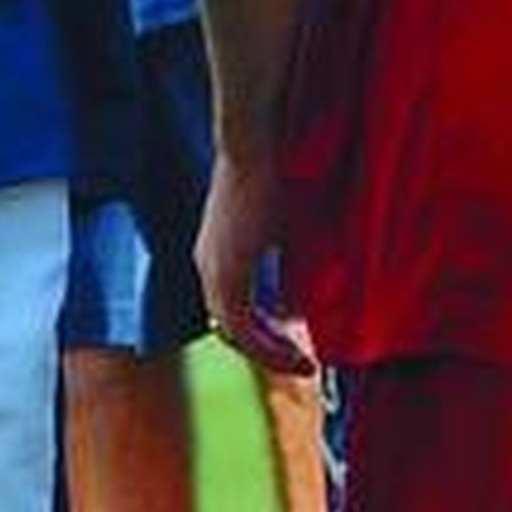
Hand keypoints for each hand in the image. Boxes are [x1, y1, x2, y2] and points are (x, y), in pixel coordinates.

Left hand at [197, 148, 315, 374]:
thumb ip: (285, 268)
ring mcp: (212, 271)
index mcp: (218, 259)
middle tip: (302, 363)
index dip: (265, 338)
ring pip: (236, 333)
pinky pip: (242, 326)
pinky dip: (268, 343)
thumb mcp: (282, 230)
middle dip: (269, 352)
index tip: (298, 347)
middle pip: (232, 331)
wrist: (250, 148)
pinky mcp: (224, 272)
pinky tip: (297, 348)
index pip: (235, 315)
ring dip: (270, 352)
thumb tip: (295, 309)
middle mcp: (208, 269)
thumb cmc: (271, 178)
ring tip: (304, 362)